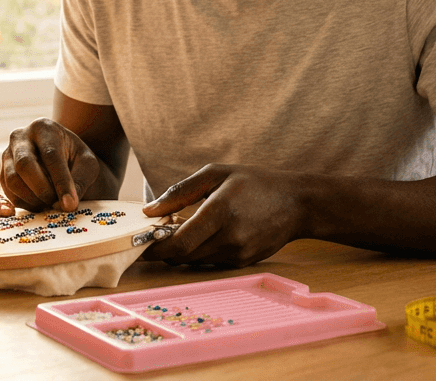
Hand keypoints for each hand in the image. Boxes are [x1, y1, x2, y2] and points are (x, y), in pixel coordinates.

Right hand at [1, 118, 100, 211]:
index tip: (71, 203)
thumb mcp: (87, 164)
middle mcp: (20, 137)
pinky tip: (41, 205)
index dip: (61, 181)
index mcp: (44, 128)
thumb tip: (67, 205)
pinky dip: (25, 204)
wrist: (60, 157)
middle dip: (42, 190)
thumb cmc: (75, 158)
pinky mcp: (2, 172)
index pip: (51, 155)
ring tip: (51, 204)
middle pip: (24, 164)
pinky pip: (8, 192)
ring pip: (12, 180)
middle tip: (58, 205)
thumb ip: (80, 181)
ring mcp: (7, 154)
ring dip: (33, 199)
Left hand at [141, 164, 305, 266]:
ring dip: (181, 250)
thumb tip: (150, 210)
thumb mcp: (216, 174)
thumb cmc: (254, 182)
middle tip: (153, 235)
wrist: (297, 203)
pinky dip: (200, 251)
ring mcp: (238, 253)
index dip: (154, 247)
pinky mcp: (243, 262)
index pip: (179, 242)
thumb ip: (180, 192)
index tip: (138, 243)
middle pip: (183, 255)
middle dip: (164, 248)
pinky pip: (210, 261)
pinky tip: (204, 234)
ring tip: (179, 230)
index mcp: (220, 212)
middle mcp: (230, 238)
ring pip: (195, 260)